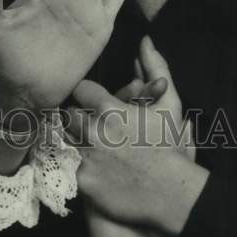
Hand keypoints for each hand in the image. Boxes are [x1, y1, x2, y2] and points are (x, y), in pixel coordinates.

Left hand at [69, 37, 204, 233]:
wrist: (173, 195)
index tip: (96, 105)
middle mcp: (91, 131)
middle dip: (79, 119)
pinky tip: (88, 168)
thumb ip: (155, 68)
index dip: (89, 97)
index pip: (80, 90)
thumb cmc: (170, 147)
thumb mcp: (168, 104)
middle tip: (92, 127)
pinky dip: (75, 166)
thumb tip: (144, 41)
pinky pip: (67, 166)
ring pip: (64, 139)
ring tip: (90, 148)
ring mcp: (84, 157)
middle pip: (68, 115)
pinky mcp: (82, 181)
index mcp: (108, 109)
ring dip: (74, 141)